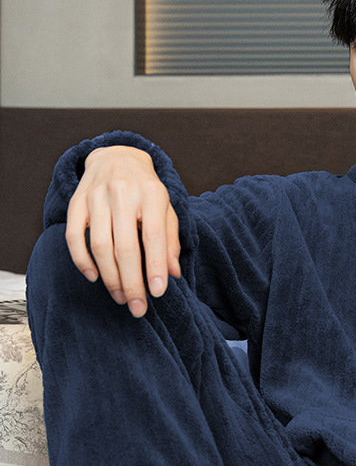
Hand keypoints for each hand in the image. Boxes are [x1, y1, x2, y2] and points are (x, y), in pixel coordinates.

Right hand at [65, 145, 180, 316]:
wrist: (117, 157)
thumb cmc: (147, 191)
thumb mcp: (167, 209)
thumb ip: (171, 240)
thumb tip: (172, 273)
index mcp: (151, 194)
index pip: (154, 236)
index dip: (155, 266)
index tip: (158, 293)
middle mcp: (122, 194)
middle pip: (125, 247)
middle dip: (132, 283)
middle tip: (137, 308)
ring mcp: (96, 197)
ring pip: (100, 246)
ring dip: (110, 278)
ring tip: (121, 298)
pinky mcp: (76, 202)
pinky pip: (74, 236)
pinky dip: (82, 261)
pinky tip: (94, 277)